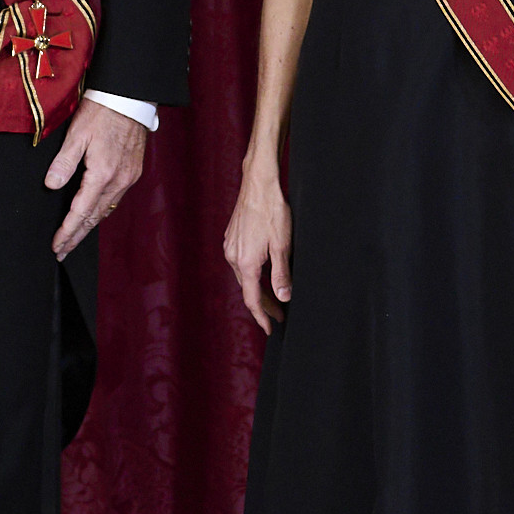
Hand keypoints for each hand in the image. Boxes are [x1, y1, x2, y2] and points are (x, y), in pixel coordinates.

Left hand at [43, 99, 148, 259]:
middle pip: (94, 217)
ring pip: (106, 210)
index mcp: (102, 174)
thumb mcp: (76, 135)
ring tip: (74, 238)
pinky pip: (115, 199)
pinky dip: (101, 211)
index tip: (57, 246)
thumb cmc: (102, 112)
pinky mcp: (133, 171)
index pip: (80, 212)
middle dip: (77, 236)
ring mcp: (128, 177)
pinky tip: (93, 214)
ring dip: (89, 226)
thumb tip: (51, 186)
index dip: (67, 232)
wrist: (130, 98)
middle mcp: (118, 180)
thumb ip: (63, 163)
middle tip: (62, 251)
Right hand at [223, 157, 291, 332]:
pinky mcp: (232, 238)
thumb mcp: (282, 246)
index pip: (253, 299)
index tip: (271, 328)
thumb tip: (283, 298)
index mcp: (246, 263)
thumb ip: (282, 274)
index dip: (262, 316)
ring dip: (258, 289)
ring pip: (244, 276)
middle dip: (264, 304)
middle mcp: (233, 257)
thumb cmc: (272, 212)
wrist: (258, 185)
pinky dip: (253, 274)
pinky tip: (263, 273)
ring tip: (275, 297)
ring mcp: (230, 247)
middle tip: (280, 315)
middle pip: (248, 290)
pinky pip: (241, 263)